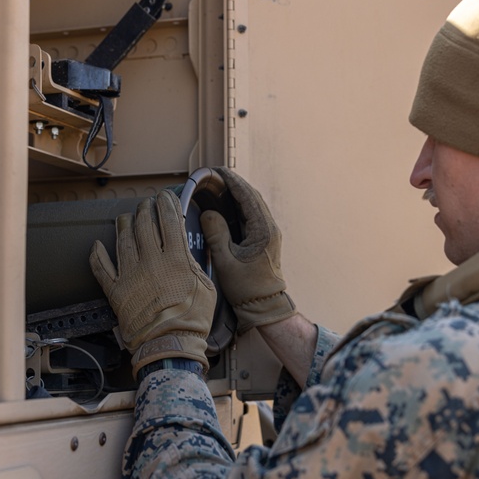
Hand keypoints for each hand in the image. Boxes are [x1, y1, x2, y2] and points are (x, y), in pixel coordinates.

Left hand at [90, 190, 215, 377]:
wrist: (169, 345)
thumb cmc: (192, 320)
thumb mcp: (206, 286)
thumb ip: (194, 263)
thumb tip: (186, 249)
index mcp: (175, 259)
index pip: (169, 220)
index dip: (166, 204)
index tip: (165, 197)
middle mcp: (150, 261)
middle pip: (144, 224)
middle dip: (145, 209)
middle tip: (146, 204)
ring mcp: (130, 275)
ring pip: (122, 239)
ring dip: (124, 224)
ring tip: (127, 217)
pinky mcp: (115, 291)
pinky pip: (101, 268)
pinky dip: (97, 255)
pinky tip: (97, 245)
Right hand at [199, 167, 295, 332]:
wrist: (265, 307)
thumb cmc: (247, 288)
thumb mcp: (225, 261)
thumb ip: (216, 234)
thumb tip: (208, 213)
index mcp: (264, 230)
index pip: (248, 197)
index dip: (233, 182)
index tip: (219, 171)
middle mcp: (270, 229)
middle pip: (253, 197)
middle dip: (235, 184)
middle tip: (217, 175)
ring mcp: (269, 234)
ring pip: (254, 205)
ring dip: (239, 194)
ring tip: (221, 186)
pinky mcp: (265, 240)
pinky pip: (253, 215)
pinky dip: (241, 206)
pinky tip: (228, 205)